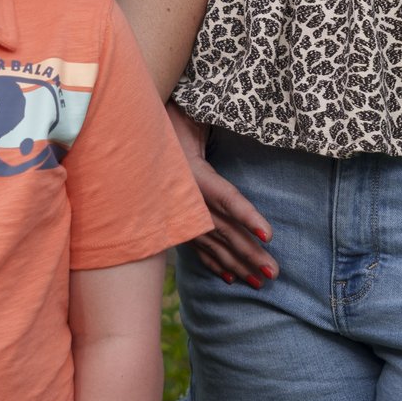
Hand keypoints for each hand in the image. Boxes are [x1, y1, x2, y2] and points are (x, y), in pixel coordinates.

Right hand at [169, 104, 276, 287]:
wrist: (128, 136)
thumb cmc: (165, 122)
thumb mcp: (190, 118)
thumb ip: (208, 127)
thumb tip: (245, 118)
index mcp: (190, 172)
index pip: (224, 197)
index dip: (246, 216)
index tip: (268, 234)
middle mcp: (183, 198)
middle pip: (221, 229)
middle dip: (247, 253)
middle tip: (273, 272)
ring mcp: (176, 213)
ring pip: (210, 243)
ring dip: (235, 265)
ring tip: (259, 281)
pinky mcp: (172, 220)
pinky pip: (194, 246)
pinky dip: (212, 262)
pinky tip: (228, 278)